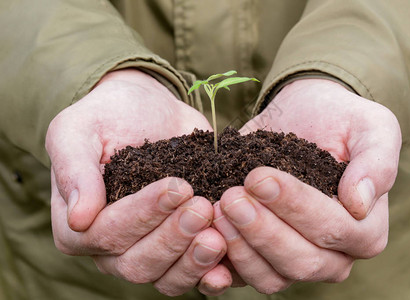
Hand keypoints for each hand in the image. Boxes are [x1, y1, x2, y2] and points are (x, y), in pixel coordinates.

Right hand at [46, 69, 230, 295]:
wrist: (149, 111)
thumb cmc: (109, 116)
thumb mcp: (78, 130)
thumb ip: (74, 170)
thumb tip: (79, 218)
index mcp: (78, 225)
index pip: (107, 233)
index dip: (143, 215)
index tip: (177, 187)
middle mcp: (110, 248)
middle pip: (137, 263)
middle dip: (172, 238)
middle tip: (202, 207)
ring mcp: (147, 251)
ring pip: (166, 278)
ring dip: (193, 260)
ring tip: (218, 235)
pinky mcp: (179, 248)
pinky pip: (192, 275)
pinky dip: (210, 273)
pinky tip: (228, 264)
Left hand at [212, 79, 400, 292]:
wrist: (304, 116)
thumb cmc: (340, 120)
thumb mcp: (372, 127)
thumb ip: (376, 163)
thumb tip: (359, 203)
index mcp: (365, 230)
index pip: (333, 230)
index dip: (296, 207)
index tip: (259, 178)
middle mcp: (333, 255)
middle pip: (301, 261)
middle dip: (263, 230)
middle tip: (231, 197)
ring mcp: (294, 259)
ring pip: (271, 277)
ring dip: (240, 248)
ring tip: (216, 210)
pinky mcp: (261, 255)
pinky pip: (242, 275)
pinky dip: (222, 264)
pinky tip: (204, 239)